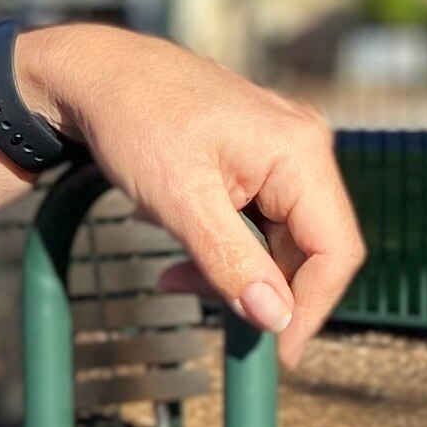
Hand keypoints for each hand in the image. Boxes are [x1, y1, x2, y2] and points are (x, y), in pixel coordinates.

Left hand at [21, 24, 361, 342]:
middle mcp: (303, 147)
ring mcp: (283, 150)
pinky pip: (258, 218)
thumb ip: (231, 263)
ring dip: (230, 266)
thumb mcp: (179, 202)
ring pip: (279, 239)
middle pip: (308, 248)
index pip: (335, 250)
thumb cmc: (133, 119)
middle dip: (255, 286)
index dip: (311, 308)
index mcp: (300, 151)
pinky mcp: (257, 157)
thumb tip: (276, 320)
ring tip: (171, 267)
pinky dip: (221, 241)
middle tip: (188, 294)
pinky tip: (178, 233)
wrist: (92, 72)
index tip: (278, 353)